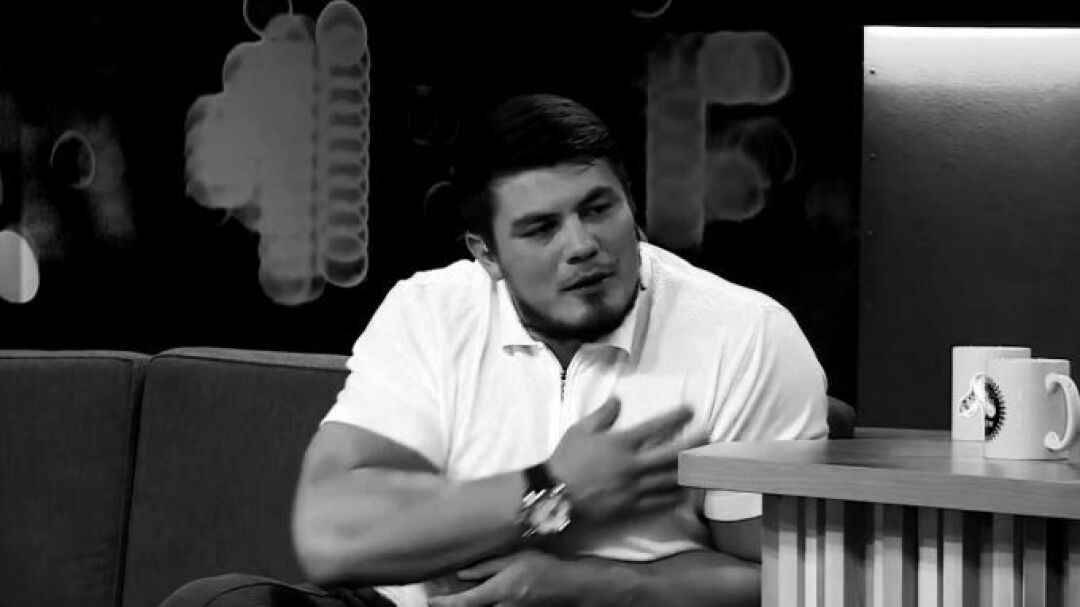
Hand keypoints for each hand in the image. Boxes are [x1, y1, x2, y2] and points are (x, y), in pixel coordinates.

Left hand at [427, 550, 578, 606]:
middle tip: (440, 598)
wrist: (570, 585)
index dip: (446, 603)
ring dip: (470, 604)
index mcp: (500, 591)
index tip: (431, 601)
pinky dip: (485, 604)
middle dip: (457, 605)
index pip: (466, 602)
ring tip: (459, 596)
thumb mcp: (515, 559)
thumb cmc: (544, 566)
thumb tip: (462, 574)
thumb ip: (488, 567)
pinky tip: (482, 596)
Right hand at [547, 397, 704, 521]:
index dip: (676, 417)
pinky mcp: (631, 507)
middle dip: (694, 444)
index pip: (656, 427)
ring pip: (671, 479)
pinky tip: (687, 492)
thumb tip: (618, 400)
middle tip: (710, 436)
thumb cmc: (565, 459)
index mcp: (621, 443)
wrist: (554, 494)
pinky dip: (675, 496)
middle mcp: (633, 465)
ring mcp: (634, 488)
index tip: (691, 410)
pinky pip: (659, 502)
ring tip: (707, 463)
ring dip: (691, 471)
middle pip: (672, 454)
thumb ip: (602, 414)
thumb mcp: (580, 430)